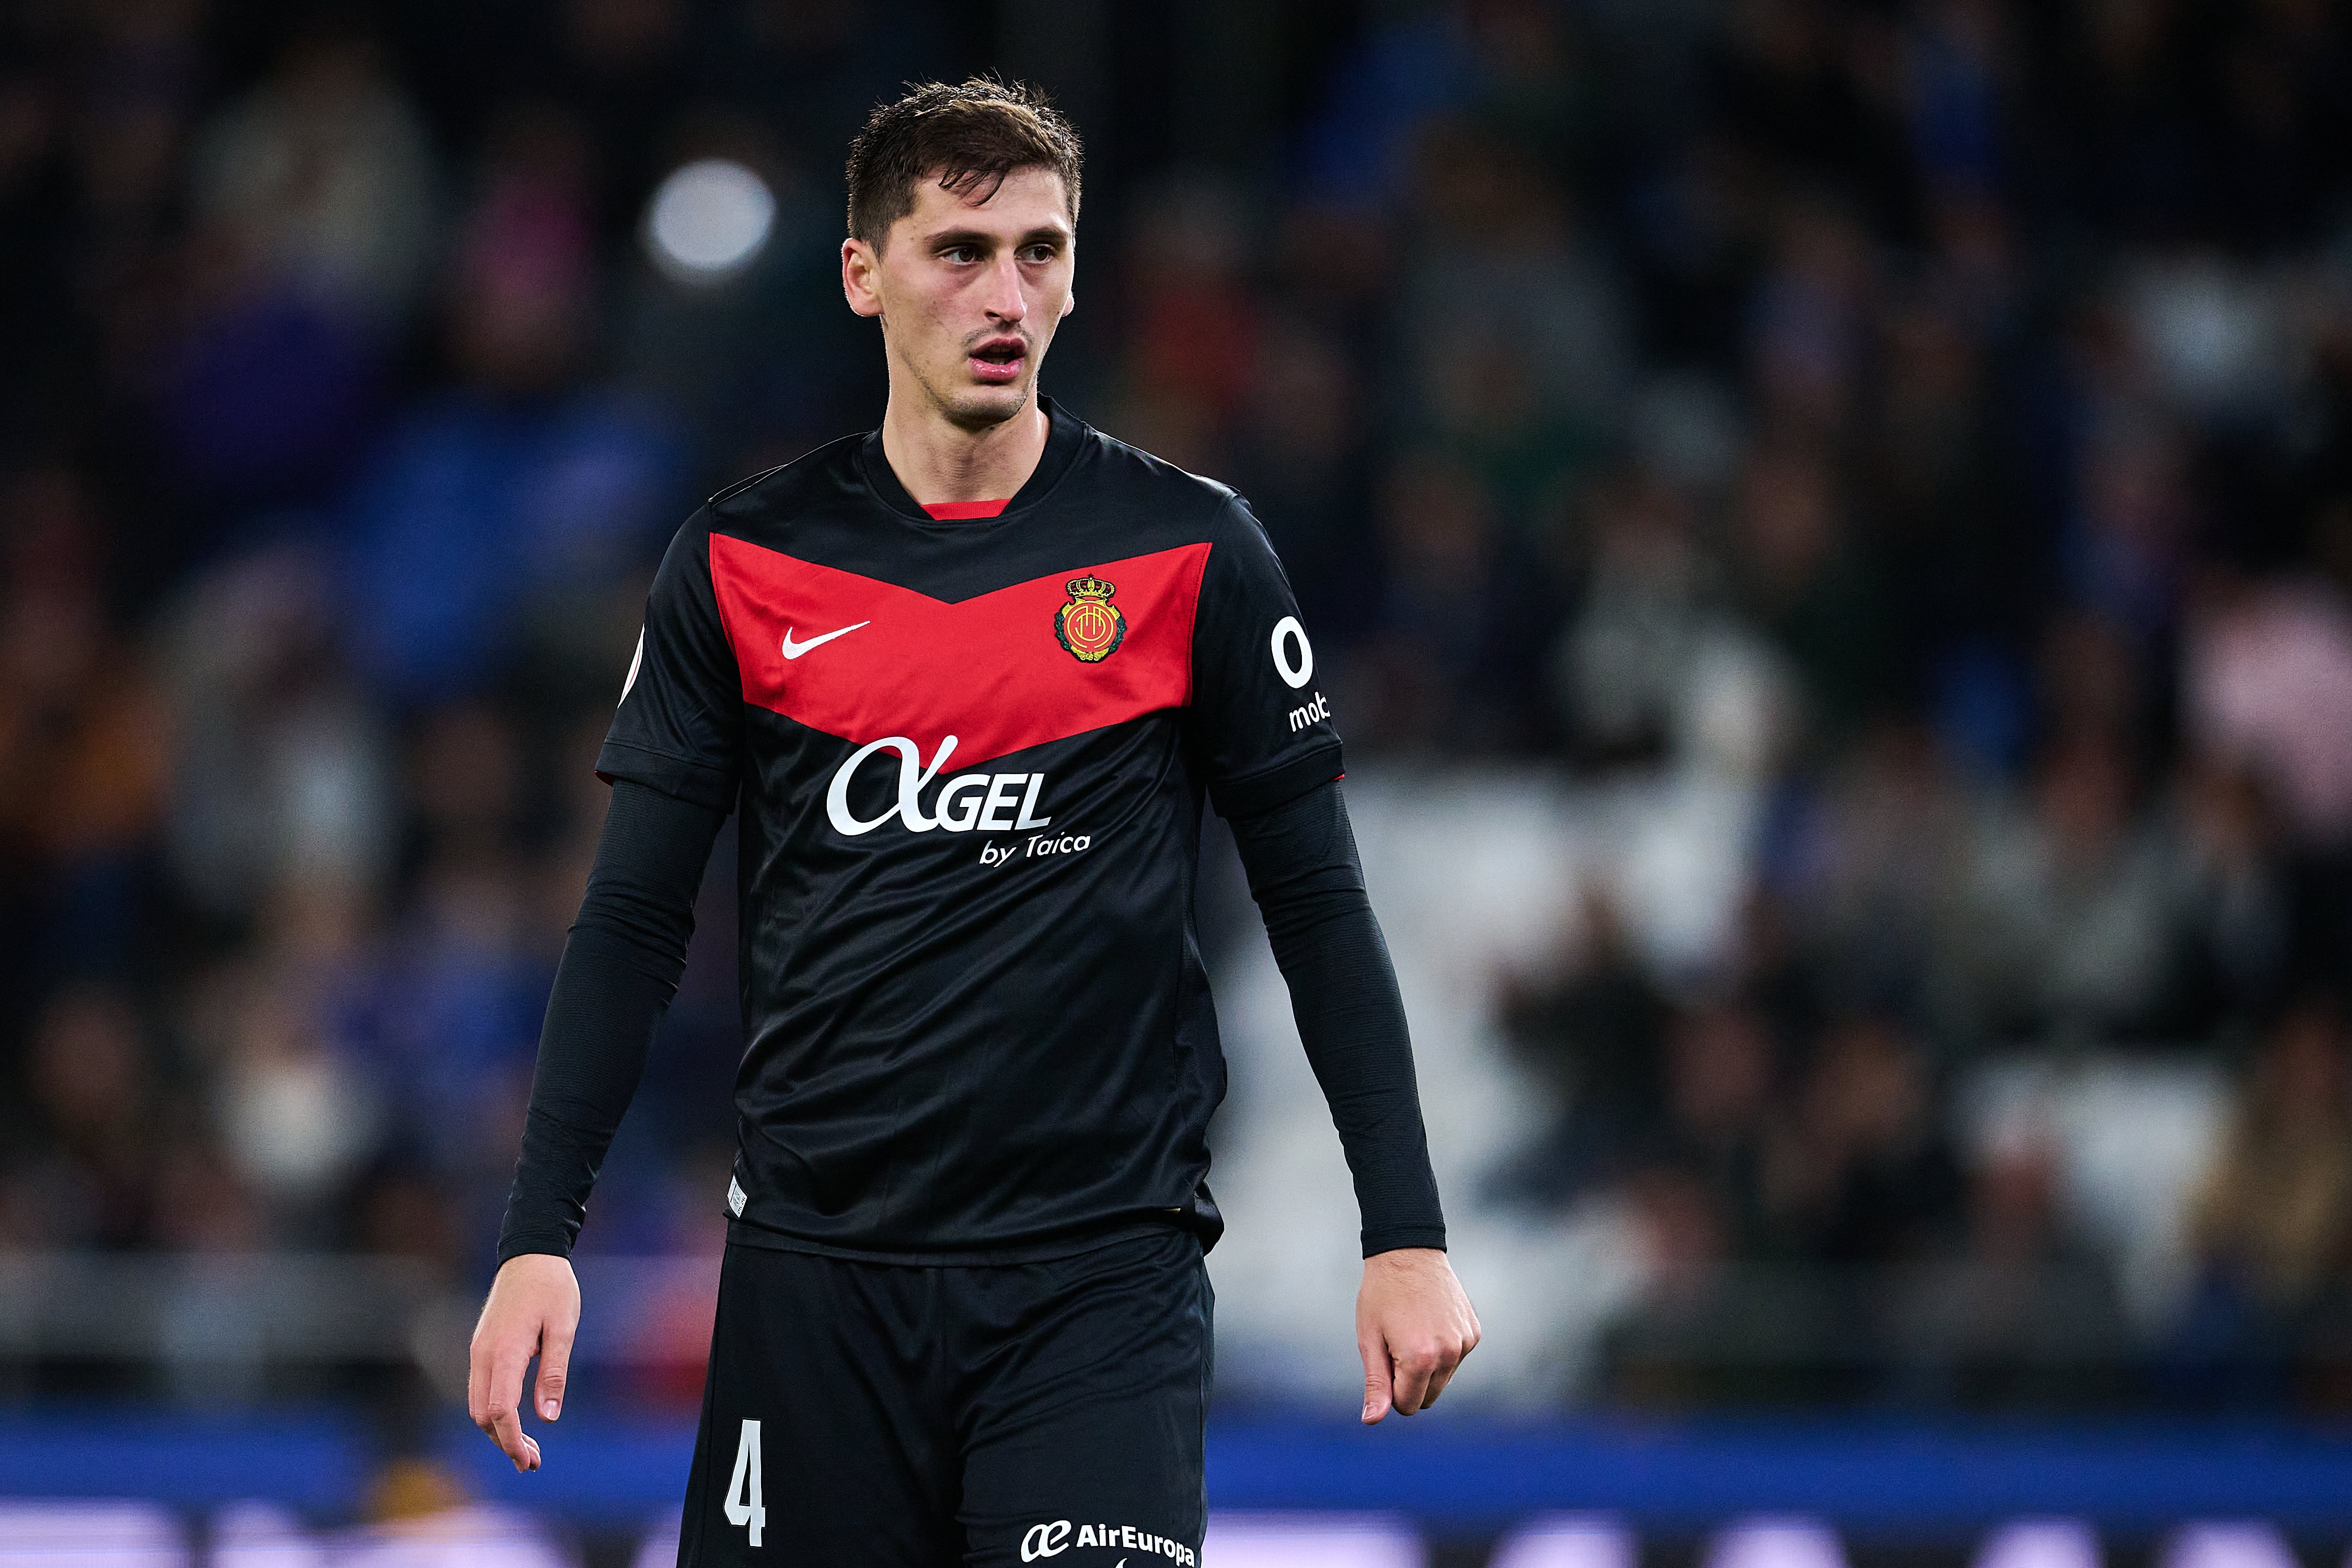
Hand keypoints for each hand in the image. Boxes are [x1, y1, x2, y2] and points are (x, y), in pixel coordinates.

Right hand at [468, 1253, 580, 1471]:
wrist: (530, 1252)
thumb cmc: (552, 1288)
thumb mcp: (564, 1328)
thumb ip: (554, 1374)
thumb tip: (546, 1418)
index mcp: (504, 1351)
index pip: (499, 1410)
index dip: (511, 1440)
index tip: (528, 1461)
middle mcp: (483, 1354)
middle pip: (482, 1415)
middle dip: (504, 1442)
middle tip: (534, 1462)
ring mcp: (478, 1350)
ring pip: (477, 1405)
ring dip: (498, 1431)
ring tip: (528, 1449)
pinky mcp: (481, 1347)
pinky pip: (481, 1389)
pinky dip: (494, 1412)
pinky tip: (516, 1421)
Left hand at [1356, 1247, 1478, 1423]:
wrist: (1409, 1252)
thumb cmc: (1381, 1295)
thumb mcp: (1370, 1339)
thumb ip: (1376, 1383)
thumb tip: (1372, 1420)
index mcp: (1420, 1359)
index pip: (1407, 1405)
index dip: (1390, 1389)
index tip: (1383, 1360)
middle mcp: (1449, 1354)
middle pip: (1427, 1397)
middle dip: (1409, 1382)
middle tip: (1395, 1345)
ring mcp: (1465, 1343)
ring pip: (1443, 1380)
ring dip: (1427, 1366)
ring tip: (1412, 1330)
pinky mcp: (1474, 1332)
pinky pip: (1455, 1359)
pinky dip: (1442, 1350)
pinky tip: (1429, 1322)